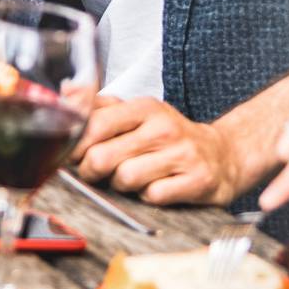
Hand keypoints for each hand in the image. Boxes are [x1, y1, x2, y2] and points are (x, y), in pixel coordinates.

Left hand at [72, 96, 244, 205]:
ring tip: (130, 178)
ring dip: (121, 185)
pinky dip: (148, 197)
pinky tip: (155, 188)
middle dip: (92, 170)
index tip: (71, 154)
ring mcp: (182, 154)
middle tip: (95, 172)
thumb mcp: (138, 113)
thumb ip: (100, 105)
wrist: (223, 156)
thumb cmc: (169, 136)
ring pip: (125, 178)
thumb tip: (66, 91)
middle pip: (103, 156)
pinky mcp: (197, 180)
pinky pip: (153, 196)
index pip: (95, 123)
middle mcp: (163, 127)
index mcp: (145, 108)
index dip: (75, 144)